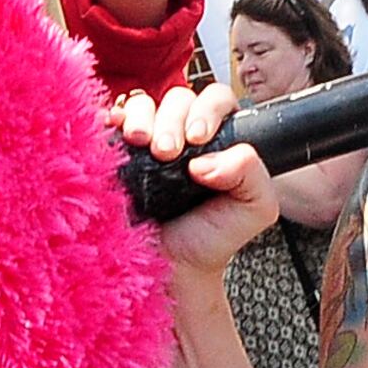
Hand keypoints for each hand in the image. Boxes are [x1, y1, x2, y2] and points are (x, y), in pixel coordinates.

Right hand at [115, 85, 275, 272]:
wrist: (171, 268)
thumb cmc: (210, 238)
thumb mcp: (254, 209)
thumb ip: (253, 175)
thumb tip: (209, 160)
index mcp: (221, 139)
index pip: (218, 100)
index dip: (208, 111)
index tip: (198, 138)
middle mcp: (184, 133)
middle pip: (179, 99)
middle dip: (172, 120)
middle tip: (166, 153)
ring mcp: (149, 140)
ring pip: (144, 104)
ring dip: (142, 118)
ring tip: (141, 144)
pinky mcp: (119, 150)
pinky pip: (113, 119)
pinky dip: (113, 119)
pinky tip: (117, 132)